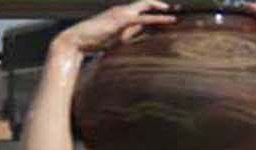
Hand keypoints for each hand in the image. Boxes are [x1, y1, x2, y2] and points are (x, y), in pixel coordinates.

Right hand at [54, 0, 174, 53]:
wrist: (75, 41)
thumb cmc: (93, 41)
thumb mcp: (116, 39)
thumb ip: (130, 35)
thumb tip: (144, 36)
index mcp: (122, 15)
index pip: (143, 10)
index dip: (157, 11)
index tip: (171, 15)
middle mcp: (123, 10)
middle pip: (147, 3)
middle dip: (163, 6)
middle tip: (180, 10)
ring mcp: (121, 13)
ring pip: (147, 6)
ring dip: (163, 9)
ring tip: (177, 14)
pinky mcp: (120, 19)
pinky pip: (143, 17)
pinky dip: (157, 18)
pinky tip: (168, 19)